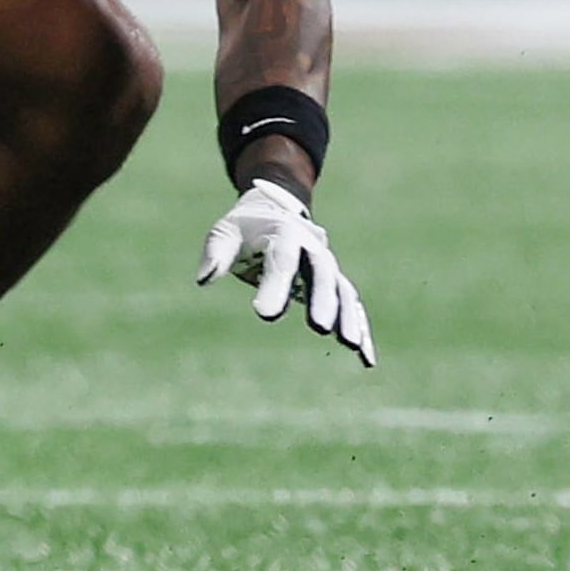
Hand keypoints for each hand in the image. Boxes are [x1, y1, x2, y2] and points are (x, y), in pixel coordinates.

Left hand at [197, 175, 374, 365]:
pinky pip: (351, 305)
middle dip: (322, 300)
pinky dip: (360, 329)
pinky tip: (366, 358)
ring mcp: (327, 266)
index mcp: (284, 233)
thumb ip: (216, 253)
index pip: (282, 260)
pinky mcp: (335, 284)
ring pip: (342, 290)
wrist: (276, 211)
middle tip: (318, 327)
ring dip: (347, 316)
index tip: (263, 314)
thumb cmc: (244, 228)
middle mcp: (313, 248)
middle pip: (322, 273)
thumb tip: (204, 280)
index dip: (275, 286)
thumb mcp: (225, 232)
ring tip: (350, 345)